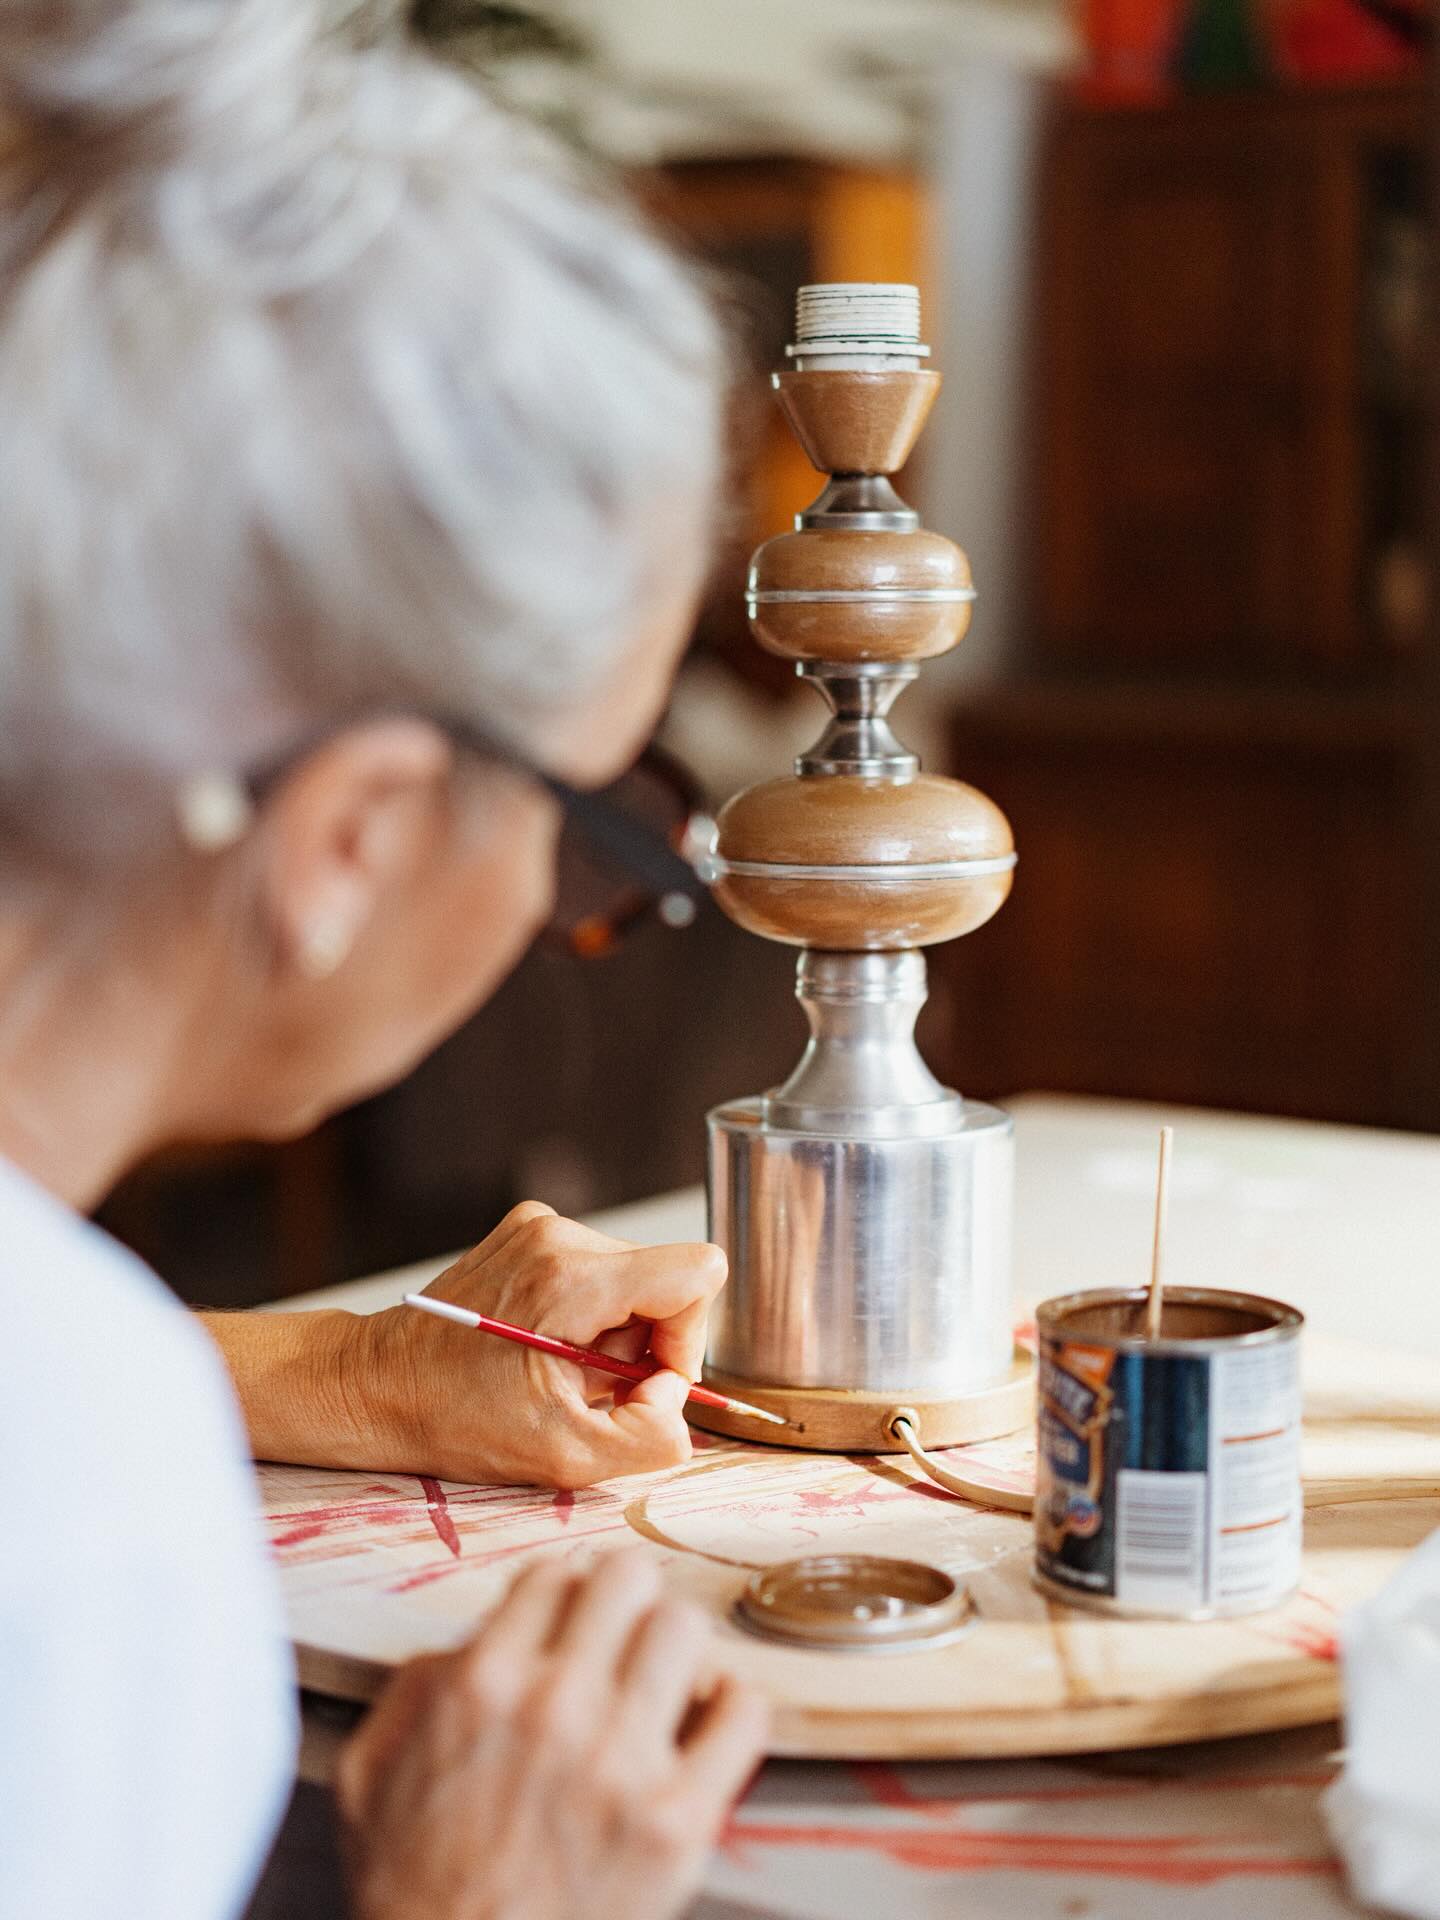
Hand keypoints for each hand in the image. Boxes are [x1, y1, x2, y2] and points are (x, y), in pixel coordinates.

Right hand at [338, 1551, 767, 1919]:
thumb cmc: (415, 1893)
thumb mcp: (372, 1772)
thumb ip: (417, 1686)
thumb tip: (472, 1642)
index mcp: (482, 1686)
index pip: (554, 1573)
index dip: (565, 1594)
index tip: (572, 1621)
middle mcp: (556, 1707)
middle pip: (629, 1576)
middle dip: (626, 1602)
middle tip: (623, 1639)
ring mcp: (624, 1762)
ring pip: (686, 1627)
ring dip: (677, 1651)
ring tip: (664, 1686)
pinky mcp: (679, 1822)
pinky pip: (743, 1714)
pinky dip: (732, 1710)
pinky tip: (708, 1729)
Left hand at [355, 1202, 727, 1486]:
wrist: (374, 1385)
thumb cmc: (456, 1420)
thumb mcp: (563, 1456)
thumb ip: (649, 1436)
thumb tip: (676, 1398)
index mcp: (571, 1279)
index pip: (696, 1271)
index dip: (686, 1339)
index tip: (644, 1385)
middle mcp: (559, 1235)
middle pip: (664, 1278)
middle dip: (644, 1344)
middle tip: (588, 1390)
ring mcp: (540, 1226)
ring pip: (633, 1276)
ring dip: (614, 1332)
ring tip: (559, 1371)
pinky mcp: (527, 1230)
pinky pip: (596, 1269)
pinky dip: (586, 1313)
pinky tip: (544, 1347)